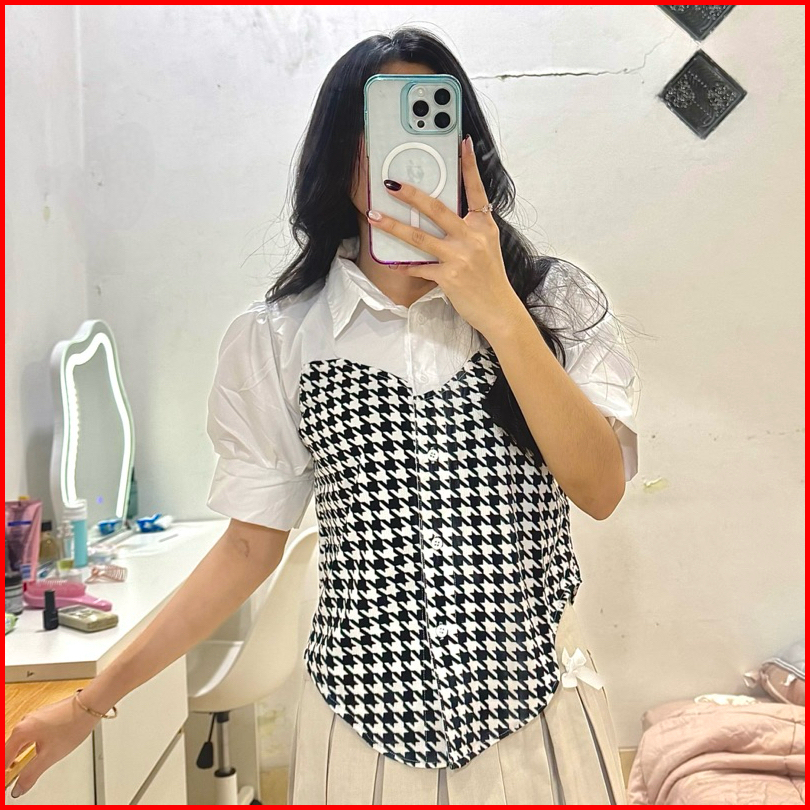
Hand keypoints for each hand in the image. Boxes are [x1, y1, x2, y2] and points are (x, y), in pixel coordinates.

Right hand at [5, 694, 99, 797]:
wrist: (91, 705)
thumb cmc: (73, 724)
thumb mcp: (50, 756)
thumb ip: (31, 774)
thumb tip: (19, 788)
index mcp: (21, 731)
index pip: (4, 758)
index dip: (4, 773)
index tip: (6, 784)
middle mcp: (26, 722)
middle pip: (10, 748)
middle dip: (8, 764)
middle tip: (9, 778)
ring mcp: (36, 718)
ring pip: (20, 740)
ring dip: (17, 755)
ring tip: (16, 768)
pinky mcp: (45, 717)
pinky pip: (30, 734)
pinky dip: (28, 746)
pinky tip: (34, 752)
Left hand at [366, 135, 522, 337]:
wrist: (500, 310)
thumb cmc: (491, 279)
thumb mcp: (487, 246)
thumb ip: (470, 229)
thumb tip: (446, 217)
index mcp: (484, 225)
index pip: (476, 190)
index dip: (469, 166)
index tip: (462, 143)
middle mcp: (472, 237)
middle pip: (436, 209)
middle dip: (411, 195)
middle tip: (390, 184)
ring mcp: (459, 257)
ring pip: (419, 237)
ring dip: (393, 226)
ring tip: (374, 217)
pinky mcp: (448, 276)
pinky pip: (419, 268)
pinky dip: (403, 265)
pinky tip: (391, 262)